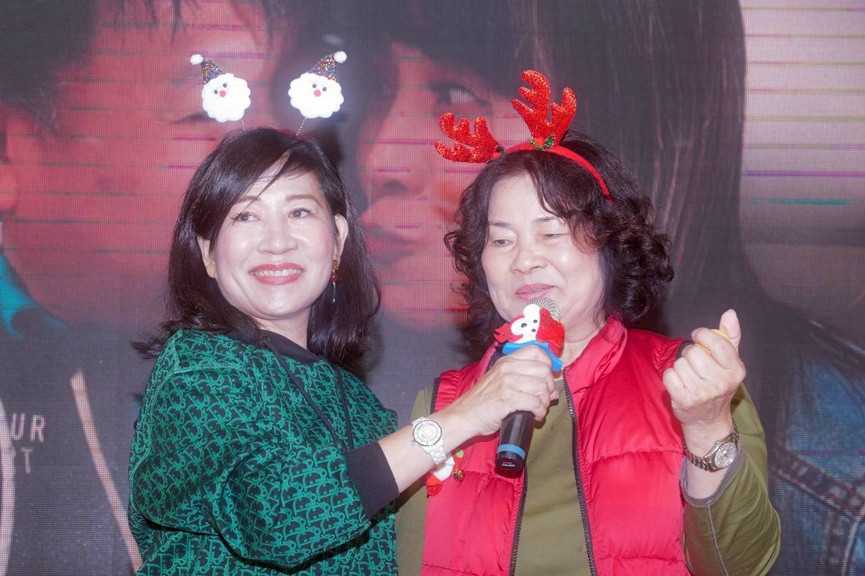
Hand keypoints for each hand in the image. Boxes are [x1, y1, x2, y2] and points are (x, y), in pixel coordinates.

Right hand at [450, 345, 558, 436]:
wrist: (464, 415)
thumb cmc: (483, 401)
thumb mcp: (502, 384)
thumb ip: (526, 383)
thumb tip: (553, 391)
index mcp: (507, 361)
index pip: (537, 351)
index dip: (548, 364)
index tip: (548, 378)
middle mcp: (508, 368)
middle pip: (543, 370)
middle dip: (549, 387)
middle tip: (543, 398)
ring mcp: (507, 382)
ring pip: (541, 387)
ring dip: (544, 402)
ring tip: (539, 409)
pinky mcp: (508, 397)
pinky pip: (535, 403)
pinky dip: (539, 411)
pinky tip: (535, 416)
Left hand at [662, 309, 745, 447]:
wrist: (709, 420)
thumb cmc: (718, 385)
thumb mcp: (730, 362)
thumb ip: (730, 336)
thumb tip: (730, 313)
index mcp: (735, 370)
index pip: (717, 342)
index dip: (702, 335)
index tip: (698, 337)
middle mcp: (721, 382)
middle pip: (693, 352)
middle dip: (690, 354)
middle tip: (695, 365)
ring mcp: (703, 393)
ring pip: (680, 363)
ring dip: (680, 367)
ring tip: (689, 377)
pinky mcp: (685, 400)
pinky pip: (669, 375)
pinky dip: (670, 377)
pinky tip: (680, 384)